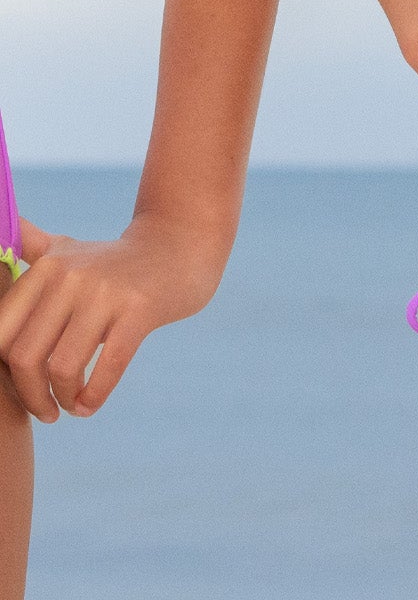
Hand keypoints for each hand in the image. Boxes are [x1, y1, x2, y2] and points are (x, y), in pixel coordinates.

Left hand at [0, 212, 227, 422]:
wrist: (179, 245)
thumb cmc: (116, 261)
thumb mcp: (68, 249)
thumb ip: (31, 248)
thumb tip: (8, 227)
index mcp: (46, 267)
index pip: (1, 333)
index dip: (5, 372)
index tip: (22, 388)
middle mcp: (70, 276)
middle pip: (25, 356)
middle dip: (31, 396)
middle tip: (46, 411)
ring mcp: (106, 291)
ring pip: (62, 367)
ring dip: (62, 399)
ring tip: (71, 405)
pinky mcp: (140, 308)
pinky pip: (107, 366)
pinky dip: (93, 397)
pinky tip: (90, 405)